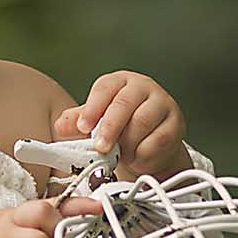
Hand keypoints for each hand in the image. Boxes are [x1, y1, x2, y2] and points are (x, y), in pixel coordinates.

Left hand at [56, 71, 189, 180]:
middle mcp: (143, 87)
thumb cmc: (121, 128)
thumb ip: (77, 122)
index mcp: (120, 81)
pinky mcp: (176, 123)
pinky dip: (143, 153)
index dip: (92, 108)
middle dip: (109, 128)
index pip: (105, 88)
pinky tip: (137, 156)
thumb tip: (61, 126)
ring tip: (120, 153)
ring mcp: (163, 103)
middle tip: (100, 147)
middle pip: (124, 103)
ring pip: (141, 123)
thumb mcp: (96, 122)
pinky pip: (158, 140)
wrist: (151, 145)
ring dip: (127, 144)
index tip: (83, 127)